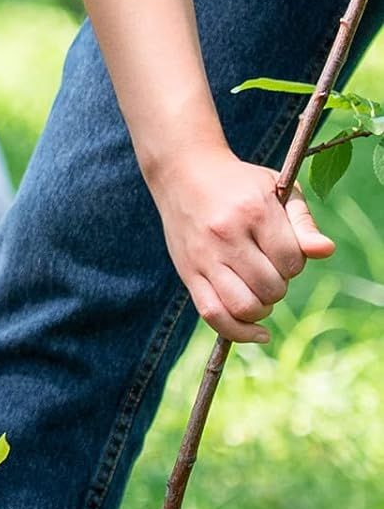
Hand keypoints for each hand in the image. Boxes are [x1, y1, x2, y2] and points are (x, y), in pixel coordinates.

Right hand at [150, 146, 333, 342]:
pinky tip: (256, 333)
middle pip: (269, 286)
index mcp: (254, 212)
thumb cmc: (239, 184)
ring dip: (262, 310)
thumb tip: (325, 252)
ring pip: (243, 306)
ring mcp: (204, 258)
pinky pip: (213, 314)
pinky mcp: (188, 274)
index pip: (290, 260)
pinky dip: (238, 332)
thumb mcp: (277, 190)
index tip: (285, 254)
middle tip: (271, 273)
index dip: (295, 264)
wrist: (184, 175)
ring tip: (261, 297)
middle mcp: (227, 236)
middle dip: (279, 288)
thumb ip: (303, 222)